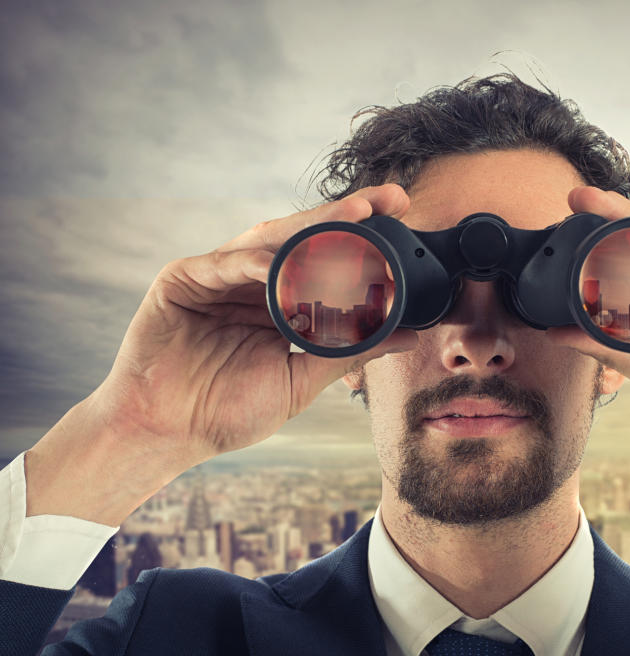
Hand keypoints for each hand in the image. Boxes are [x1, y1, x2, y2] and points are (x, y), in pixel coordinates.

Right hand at [27, 184, 418, 523]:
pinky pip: (224, 263)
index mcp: (280, 300)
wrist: (168, 432)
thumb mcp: (302, 376)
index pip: (326, 259)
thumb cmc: (229, 410)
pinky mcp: (183, 279)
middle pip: (304, 239)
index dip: (363, 239)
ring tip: (355, 214)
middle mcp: (252, 280)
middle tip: (390, 198)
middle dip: (347, 216)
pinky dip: (255, 262)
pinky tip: (284, 262)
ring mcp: (218, 276)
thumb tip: (409, 335)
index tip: (404, 217)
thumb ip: (352, 350)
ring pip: (269, 241)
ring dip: (311, 226)